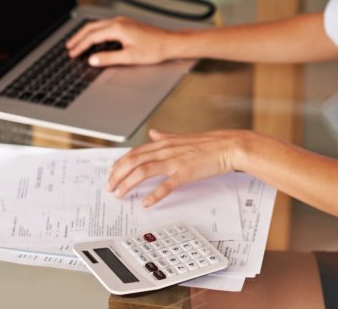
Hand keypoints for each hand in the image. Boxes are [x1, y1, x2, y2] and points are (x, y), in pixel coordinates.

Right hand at [66, 16, 176, 65]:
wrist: (170, 43)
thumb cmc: (154, 49)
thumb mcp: (130, 57)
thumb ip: (109, 58)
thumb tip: (93, 60)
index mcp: (117, 28)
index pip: (92, 37)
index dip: (80, 46)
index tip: (72, 53)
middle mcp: (119, 22)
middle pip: (91, 28)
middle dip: (78, 37)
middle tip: (69, 47)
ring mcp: (123, 21)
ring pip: (98, 25)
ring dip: (86, 33)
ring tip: (77, 42)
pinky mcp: (127, 24)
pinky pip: (105, 25)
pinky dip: (95, 31)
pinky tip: (94, 38)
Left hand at [108, 129, 247, 206]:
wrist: (228, 146)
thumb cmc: (208, 144)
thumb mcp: (182, 137)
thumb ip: (164, 136)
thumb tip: (152, 133)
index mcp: (164, 142)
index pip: (135, 152)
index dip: (120, 163)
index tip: (111, 174)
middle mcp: (166, 150)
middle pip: (133, 161)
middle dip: (118, 175)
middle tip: (109, 188)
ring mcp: (175, 161)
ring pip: (143, 171)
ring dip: (128, 184)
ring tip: (120, 195)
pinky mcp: (185, 173)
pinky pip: (166, 185)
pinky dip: (154, 195)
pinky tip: (146, 203)